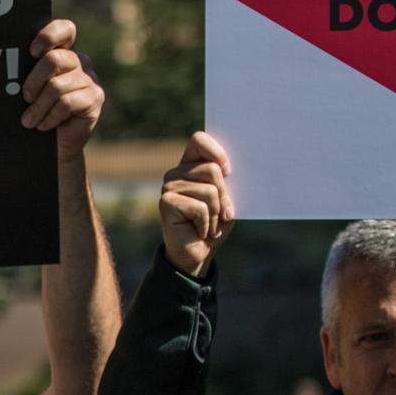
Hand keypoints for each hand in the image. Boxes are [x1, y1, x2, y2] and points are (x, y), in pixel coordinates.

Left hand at [20, 18, 103, 157]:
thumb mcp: (29, 90)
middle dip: (33, 81)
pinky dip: (50, 117)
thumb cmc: (37, 113)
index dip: (49, 36)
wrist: (54, 146)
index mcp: (63, 52)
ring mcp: (90, 79)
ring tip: (29, 121)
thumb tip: (3, 69)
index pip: (64, 30)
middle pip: (54, 59)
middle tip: (24, 98)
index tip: (31, 52)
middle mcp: (79, 61)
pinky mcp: (95, 98)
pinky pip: (66, 103)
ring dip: (38, 107)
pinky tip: (44, 126)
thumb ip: (25, 73)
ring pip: (57, 86)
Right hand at [158, 131, 236, 277]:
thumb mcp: (225, 200)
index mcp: (190, 165)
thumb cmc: (214, 224)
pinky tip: (200, 231)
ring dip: (217, 213)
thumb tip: (229, 170)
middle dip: (225, 195)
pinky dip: (207, 224)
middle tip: (222, 213)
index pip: (199, 140)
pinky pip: (200, 207)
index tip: (229, 172)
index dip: (217, 152)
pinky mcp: (166, 203)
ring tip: (210, 224)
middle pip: (212, 169)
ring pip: (210, 190)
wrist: (197, 254)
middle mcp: (176, 173)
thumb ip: (225, 182)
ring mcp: (169, 187)